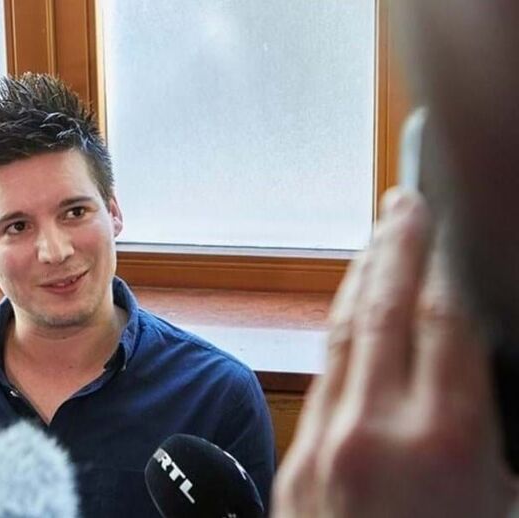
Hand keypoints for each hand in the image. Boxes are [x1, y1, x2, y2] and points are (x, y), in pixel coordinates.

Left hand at [272, 188, 515, 516]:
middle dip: (396, 247)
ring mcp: (325, 446)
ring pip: (342, 337)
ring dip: (360, 279)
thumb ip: (489, 431)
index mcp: (442, 444)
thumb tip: (482, 369)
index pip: (443, 321)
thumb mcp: (498, 501)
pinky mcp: (296, 463)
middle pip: (383, 311)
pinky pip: (322, 377)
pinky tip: (350, 311)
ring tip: (379, 238)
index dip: (444, 260)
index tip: (447, 219)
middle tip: (404, 199)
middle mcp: (374, 433)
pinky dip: (339, 332)